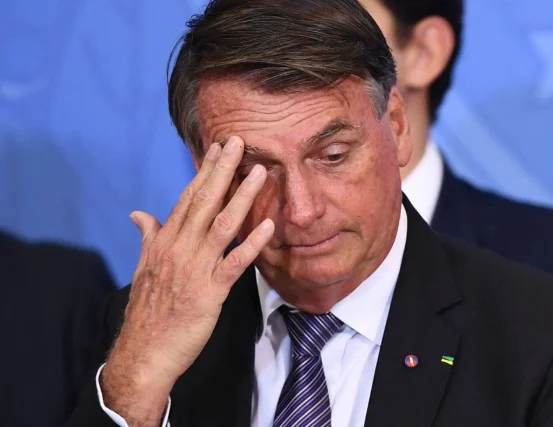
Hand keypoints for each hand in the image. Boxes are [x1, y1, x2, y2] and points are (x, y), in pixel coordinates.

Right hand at [101, 136, 273, 425]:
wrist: (144, 351)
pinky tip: (268, 226)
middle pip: (203, 202)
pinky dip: (251, 244)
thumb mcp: (144, 268)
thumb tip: (138, 214)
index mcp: (165, 242)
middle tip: (238, 142)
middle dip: (222, 171)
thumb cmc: (148, 311)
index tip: (217, 147)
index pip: (187, 198)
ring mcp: (194, 268)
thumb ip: (148, 237)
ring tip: (259, 172)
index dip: (204, 171)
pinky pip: (234, 263)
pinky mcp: (209, 291)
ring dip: (241, 197)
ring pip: (221, 224)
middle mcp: (179, 248)